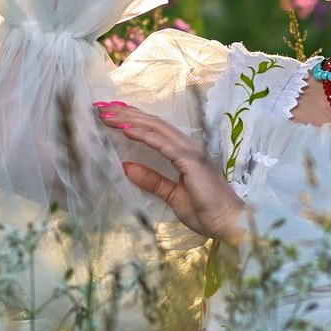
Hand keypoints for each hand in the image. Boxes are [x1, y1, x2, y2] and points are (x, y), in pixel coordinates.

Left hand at [94, 98, 248, 243]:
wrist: (229, 222)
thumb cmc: (206, 211)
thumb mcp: (172, 195)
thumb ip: (152, 181)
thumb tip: (126, 167)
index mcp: (183, 152)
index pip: (155, 129)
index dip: (133, 119)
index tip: (111, 114)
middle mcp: (187, 146)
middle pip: (152, 123)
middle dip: (126, 113)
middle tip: (101, 107)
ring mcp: (190, 151)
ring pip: (155, 128)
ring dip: (130, 119)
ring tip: (108, 115)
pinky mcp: (190, 161)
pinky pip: (162, 144)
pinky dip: (143, 135)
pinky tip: (125, 130)